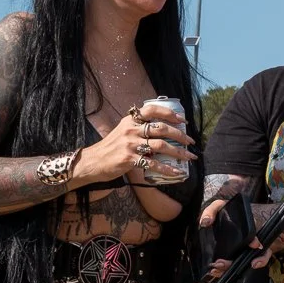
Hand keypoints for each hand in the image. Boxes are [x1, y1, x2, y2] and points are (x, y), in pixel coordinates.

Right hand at [78, 105, 193, 185]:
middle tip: (190, 142)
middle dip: (180, 135)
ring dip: (178, 152)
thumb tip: (162, 130)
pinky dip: (167, 169)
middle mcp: (131, 129)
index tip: (183, 121)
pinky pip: (153, 164)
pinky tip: (176, 172)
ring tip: (188, 157)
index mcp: (131, 120)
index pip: (152, 110)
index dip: (170, 114)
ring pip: (161, 146)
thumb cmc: (111, 147)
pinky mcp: (129, 159)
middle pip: (161, 129)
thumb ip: (139, 127)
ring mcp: (130, 144)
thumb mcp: (123, 130)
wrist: (93, 162)